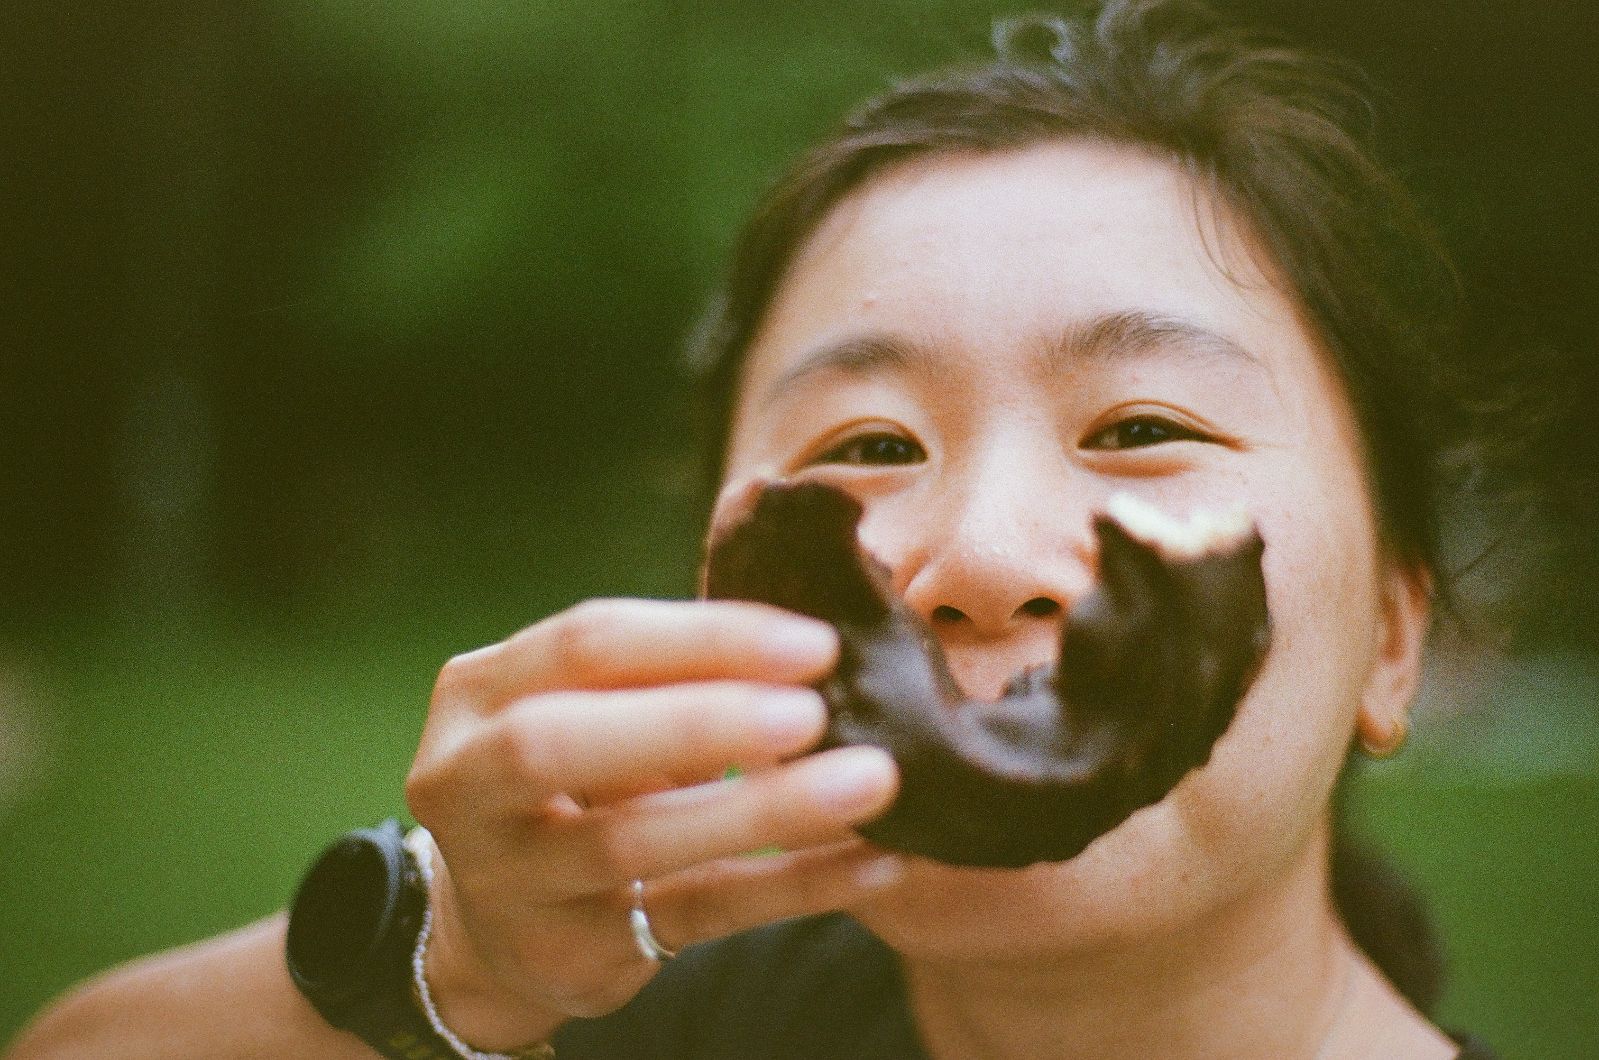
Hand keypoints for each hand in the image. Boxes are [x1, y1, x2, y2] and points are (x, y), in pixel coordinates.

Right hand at [404, 598, 902, 1049]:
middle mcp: (466, 781)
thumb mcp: (586, 708)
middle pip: (562, 740)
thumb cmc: (569, 773)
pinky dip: (793, 885)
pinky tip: (874, 862)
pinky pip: (696, 913)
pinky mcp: (569, 951)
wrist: (497, 922)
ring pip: (631, 842)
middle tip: (814, 712)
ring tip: (870, 782)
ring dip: (761, 808)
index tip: (813, 642)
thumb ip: (666, 672)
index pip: (588, 644)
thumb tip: (813, 645)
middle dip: (697, 719)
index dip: (703, 637)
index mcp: (478, 691)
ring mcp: (508, 877)